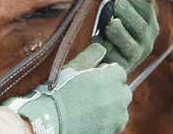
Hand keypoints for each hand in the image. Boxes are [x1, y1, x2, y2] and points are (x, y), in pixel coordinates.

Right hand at [3, 44, 130, 133]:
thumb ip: (91, 54)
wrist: (50, 119)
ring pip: (120, 107)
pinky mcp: (112, 131)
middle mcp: (119, 98)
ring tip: (88, 104)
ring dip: (110, 104)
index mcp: (111, 79)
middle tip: (90, 89)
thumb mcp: (72, 67)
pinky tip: (89, 116)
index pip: (118, 70)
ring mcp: (117, 117)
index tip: (91, 75)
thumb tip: (101, 48)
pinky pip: (115, 121)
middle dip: (110, 87)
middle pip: (122, 89)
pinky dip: (106, 118)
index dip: (104, 71)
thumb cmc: (59, 90)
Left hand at [102, 0, 158, 71]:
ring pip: (131, 42)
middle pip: (140, 25)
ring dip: (119, 31)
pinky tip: (102, 42)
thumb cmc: (116, 26)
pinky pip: (118, 56)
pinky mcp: (125, 65)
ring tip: (111, 23)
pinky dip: (110, 48)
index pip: (146, 8)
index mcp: (149, 22)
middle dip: (127, 12)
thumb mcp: (123, 6)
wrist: (106, 56)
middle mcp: (148, 38)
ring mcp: (138, 53)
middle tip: (116, 2)